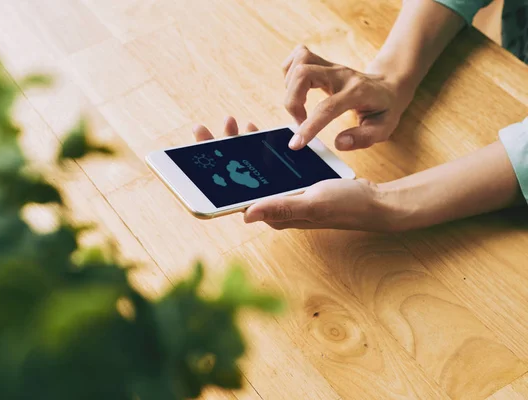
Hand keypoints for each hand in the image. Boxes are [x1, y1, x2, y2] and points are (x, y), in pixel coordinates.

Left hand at [192, 117, 397, 231]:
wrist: (375, 202)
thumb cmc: (347, 206)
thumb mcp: (314, 203)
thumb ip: (282, 207)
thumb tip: (246, 214)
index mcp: (272, 213)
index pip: (231, 192)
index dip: (211, 170)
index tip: (199, 147)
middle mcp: (271, 205)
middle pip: (235, 178)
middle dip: (218, 153)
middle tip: (203, 130)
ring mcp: (281, 194)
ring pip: (250, 169)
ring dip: (238, 147)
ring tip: (232, 124)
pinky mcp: (291, 184)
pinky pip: (268, 165)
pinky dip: (259, 148)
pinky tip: (256, 133)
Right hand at [282, 45, 409, 150]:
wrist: (388, 85)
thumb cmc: (383, 108)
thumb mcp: (384, 128)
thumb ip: (363, 138)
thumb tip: (340, 143)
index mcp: (357, 92)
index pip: (327, 107)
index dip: (309, 126)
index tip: (296, 143)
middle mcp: (341, 74)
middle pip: (304, 73)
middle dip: (292, 101)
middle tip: (300, 121)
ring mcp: (331, 65)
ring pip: (299, 62)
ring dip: (290, 88)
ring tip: (299, 107)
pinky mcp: (322, 62)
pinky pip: (297, 57)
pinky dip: (289, 73)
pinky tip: (296, 90)